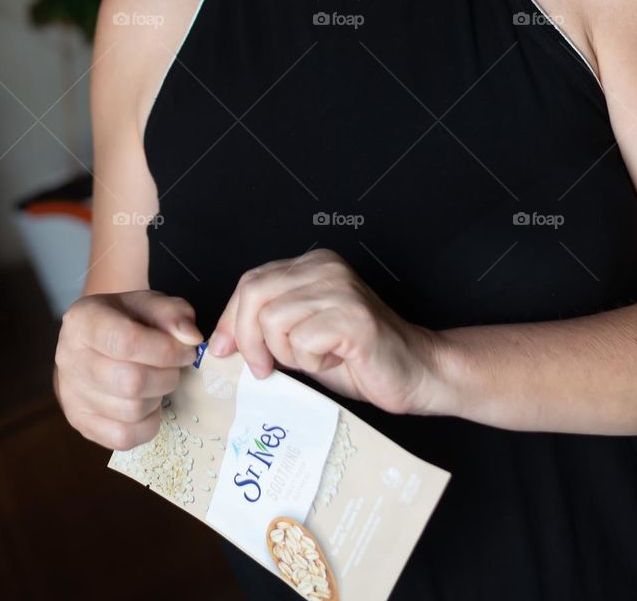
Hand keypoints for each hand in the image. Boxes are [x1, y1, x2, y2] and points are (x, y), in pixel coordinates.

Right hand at [54, 290, 202, 449]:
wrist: (97, 340)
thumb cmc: (127, 319)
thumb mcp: (150, 304)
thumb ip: (174, 313)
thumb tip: (191, 338)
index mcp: (83, 320)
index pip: (127, 342)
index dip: (167, 350)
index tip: (187, 350)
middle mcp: (69, 358)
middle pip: (131, 382)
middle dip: (167, 376)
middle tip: (175, 367)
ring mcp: (71, 395)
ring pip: (131, 411)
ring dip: (158, 398)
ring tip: (158, 380)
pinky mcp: (81, 423)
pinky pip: (124, 438)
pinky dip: (147, 424)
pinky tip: (148, 403)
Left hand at [208, 249, 443, 415]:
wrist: (416, 372)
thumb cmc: (358, 358)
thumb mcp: (302, 336)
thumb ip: (267, 327)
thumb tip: (221, 342)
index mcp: (312, 265)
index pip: (250, 282)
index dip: (229, 319)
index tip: (222, 349)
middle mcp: (325, 268)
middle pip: (254, 294)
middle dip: (248, 339)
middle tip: (262, 369)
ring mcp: (340, 289)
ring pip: (274, 321)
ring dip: (287, 354)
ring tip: (316, 360)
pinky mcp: (353, 317)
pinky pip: (302, 341)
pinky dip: (311, 362)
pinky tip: (335, 361)